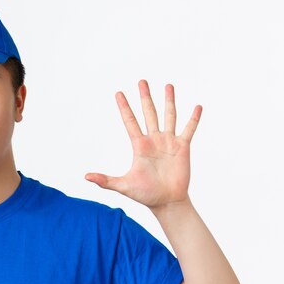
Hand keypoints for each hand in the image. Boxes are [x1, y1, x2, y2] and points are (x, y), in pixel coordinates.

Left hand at [85, 80, 201, 210]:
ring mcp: (169, 142)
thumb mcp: (123, 186)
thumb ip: (105, 180)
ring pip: (169, 116)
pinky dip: (193, 119)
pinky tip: (197, 107)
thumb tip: (85, 176)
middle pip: (149, 113)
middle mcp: (154, 140)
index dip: (124, 107)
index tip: (118, 93)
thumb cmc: (145, 194)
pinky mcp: (183, 148)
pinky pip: (189, 130)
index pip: (130, 121)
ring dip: (169, 101)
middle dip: (145, 97)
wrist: (166, 202)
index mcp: (139, 145)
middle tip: (141, 81)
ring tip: (168, 85)